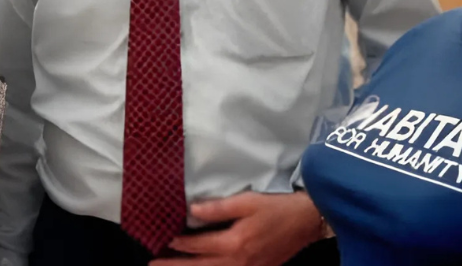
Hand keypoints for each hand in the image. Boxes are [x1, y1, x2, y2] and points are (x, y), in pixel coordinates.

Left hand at [150, 191, 322, 265]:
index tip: (162, 240)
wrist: (308, 221)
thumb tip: (192, 210)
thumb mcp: (248, 201)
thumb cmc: (278, 208)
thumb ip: (219, 208)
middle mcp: (239, 262)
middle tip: (153, 265)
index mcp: (235, 243)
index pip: (198, 246)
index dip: (178, 244)